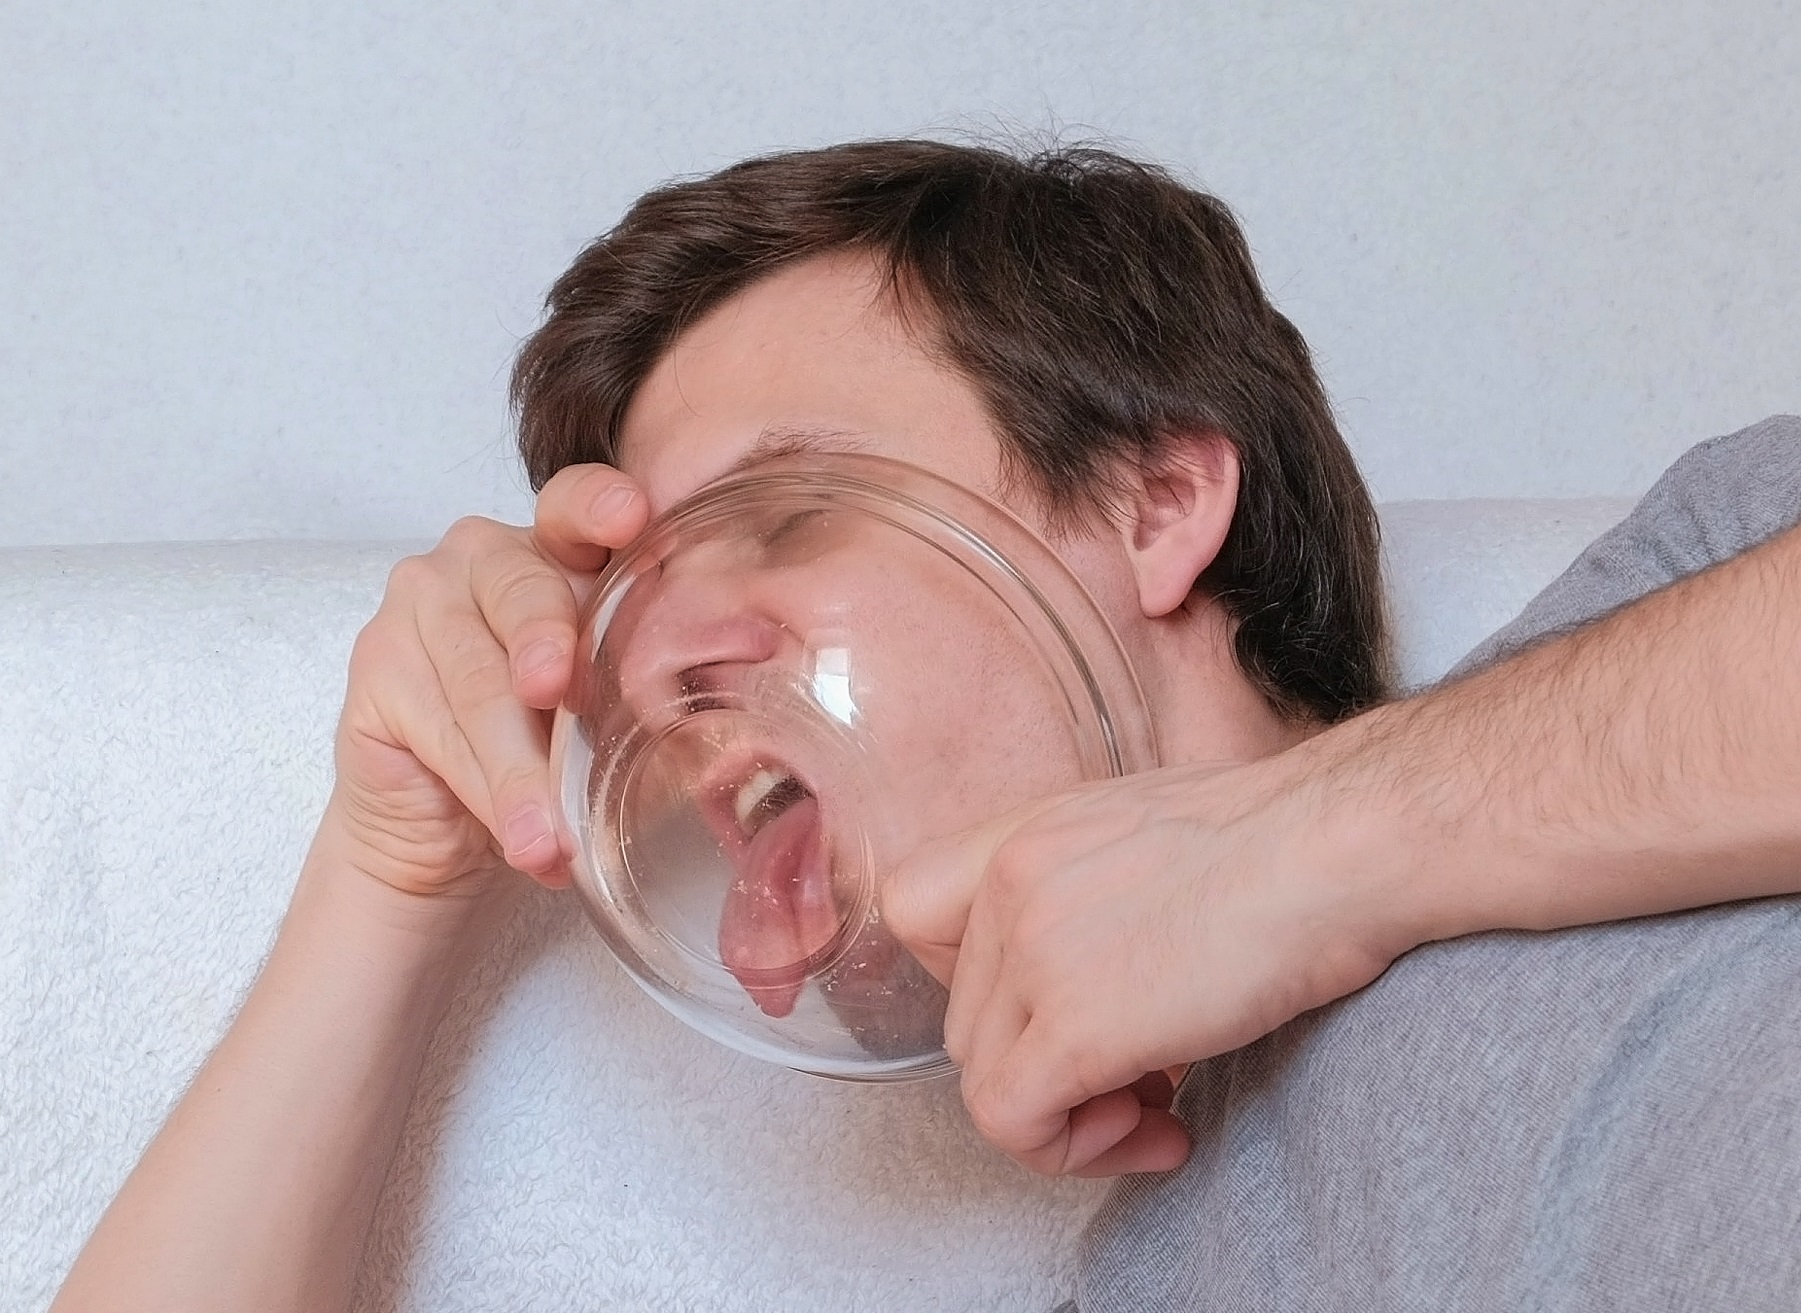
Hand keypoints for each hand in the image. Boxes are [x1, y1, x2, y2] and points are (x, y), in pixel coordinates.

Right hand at [322, 465, 647, 900]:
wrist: (457, 822)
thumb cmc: (553, 747)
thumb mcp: (617, 712)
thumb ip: (659, 687)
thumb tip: (740, 689)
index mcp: (558, 549)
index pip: (576, 506)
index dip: (600, 507)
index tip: (632, 517)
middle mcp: (483, 559)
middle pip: (524, 593)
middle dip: (548, 646)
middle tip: (561, 691)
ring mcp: (419, 606)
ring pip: (482, 683)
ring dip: (522, 769)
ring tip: (553, 839)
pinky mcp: (375, 667)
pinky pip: (439, 729)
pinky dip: (488, 793)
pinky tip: (522, 840)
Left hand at [881, 750, 1413, 1177]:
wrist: (1339, 846)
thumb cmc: (1289, 836)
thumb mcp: (1150, 833)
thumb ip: (1094, 889)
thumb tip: (1108, 969)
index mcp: (1026, 834)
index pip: (914, 909)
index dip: (970, 976)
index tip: (1048, 1000)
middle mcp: (1008, 885)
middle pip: (965, 1018)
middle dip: (1043, 1065)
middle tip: (1137, 1077)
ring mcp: (1034, 954)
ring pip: (983, 1079)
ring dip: (1067, 1116)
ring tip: (1156, 1107)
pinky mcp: (1076, 1026)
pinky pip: (1013, 1121)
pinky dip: (1073, 1150)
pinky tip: (1159, 1130)